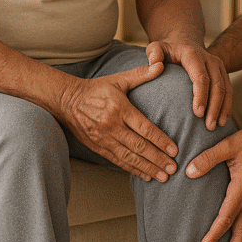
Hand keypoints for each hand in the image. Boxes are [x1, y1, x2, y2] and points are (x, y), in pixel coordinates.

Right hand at [59, 62, 177, 181]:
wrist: (67, 100)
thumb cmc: (97, 89)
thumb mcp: (118, 79)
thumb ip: (141, 74)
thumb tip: (161, 64)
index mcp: (120, 109)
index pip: (144, 128)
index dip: (160, 140)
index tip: (174, 150)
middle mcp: (111, 126)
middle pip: (139, 146)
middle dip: (158, 159)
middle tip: (174, 168)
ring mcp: (103, 139)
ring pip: (129, 157)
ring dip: (148, 168)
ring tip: (164, 177)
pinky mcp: (97, 147)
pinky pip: (117, 161)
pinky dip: (132, 170)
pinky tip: (146, 175)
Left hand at [146, 40, 231, 129]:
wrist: (184, 44)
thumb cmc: (167, 51)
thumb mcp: (156, 47)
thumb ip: (153, 53)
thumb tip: (157, 65)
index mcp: (193, 55)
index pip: (200, 77)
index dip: (201, 95)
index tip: (198, 113)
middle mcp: (210, 59)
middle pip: (216, 85)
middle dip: (214, 107)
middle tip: (208, 126)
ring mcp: (218, 67)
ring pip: (226, 89)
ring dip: (222, 109)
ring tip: (217, 126)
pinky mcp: (223, 74)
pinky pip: (229, 91)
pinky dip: (227, 106)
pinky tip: (222, 120)